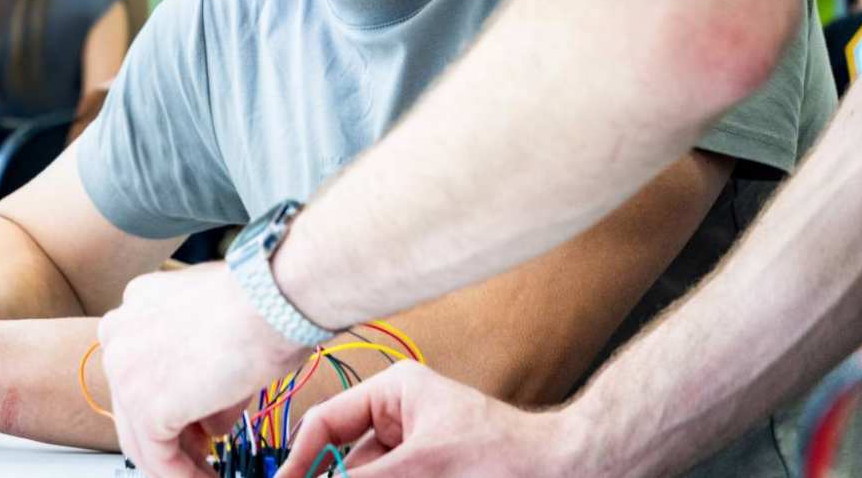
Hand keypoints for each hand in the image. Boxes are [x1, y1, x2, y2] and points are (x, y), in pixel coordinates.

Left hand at [97, 262, 308, 476]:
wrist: (274, 298)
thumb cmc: (266, 301)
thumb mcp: (223, 333)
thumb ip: (205, 375)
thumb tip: (210, 420)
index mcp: (136, 303)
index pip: (142, 370)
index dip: (171, 404)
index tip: (195, 428)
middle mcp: (120, 333)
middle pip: (135, 405)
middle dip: (172, 437)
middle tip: (203, 457)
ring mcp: (125, 369)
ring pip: (142, 438)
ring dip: (178, 463)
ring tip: (209, 476)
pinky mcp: (145, 405)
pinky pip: (159, 459)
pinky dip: (185, 477)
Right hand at [283, 362, 584, 477]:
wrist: (563, 472)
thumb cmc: (507, 456)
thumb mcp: (420, 468)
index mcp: (394, 392)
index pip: (325, 423)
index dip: (298, 459)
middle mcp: (399, 417)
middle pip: (344, 459)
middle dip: (330, 476)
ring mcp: (415, 449)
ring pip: (366, 475)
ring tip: (413, 475)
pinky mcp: (429, 472)